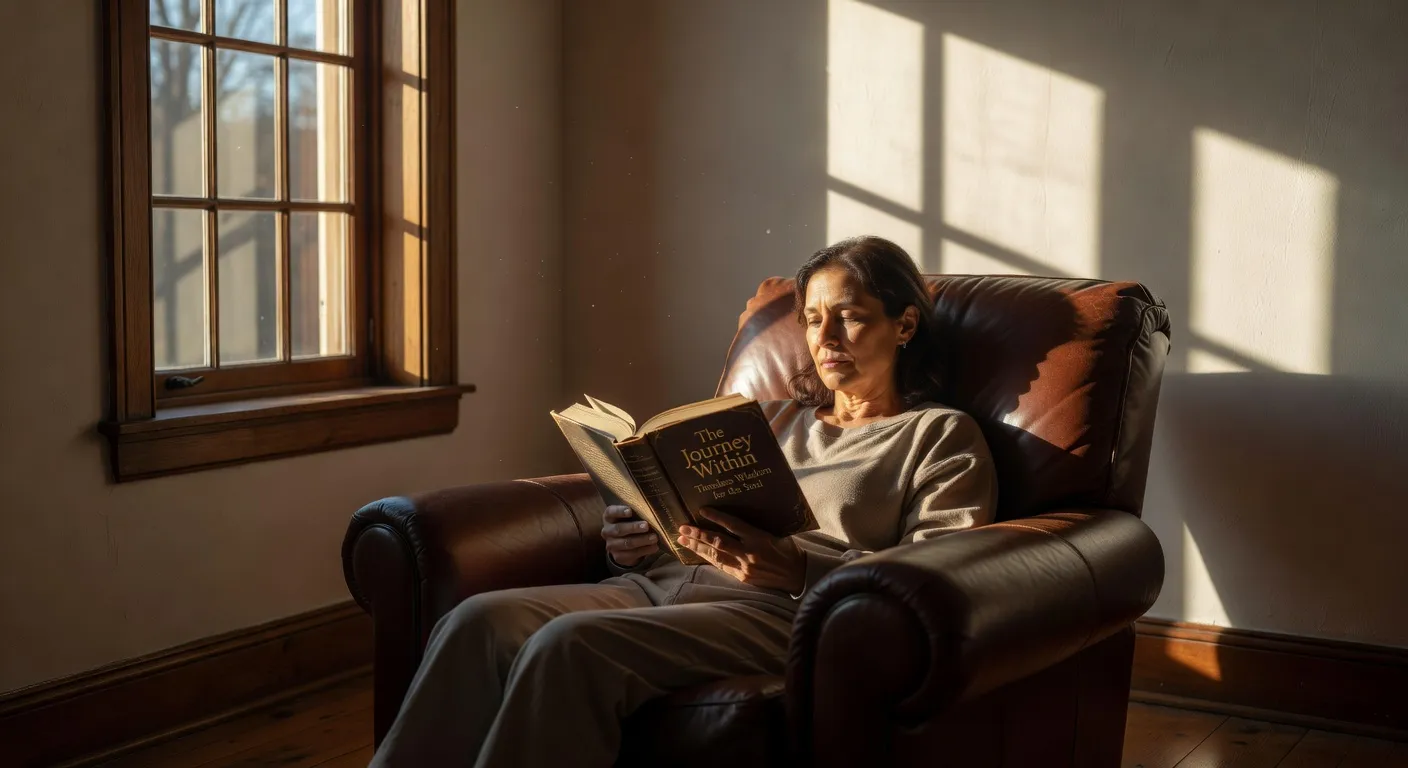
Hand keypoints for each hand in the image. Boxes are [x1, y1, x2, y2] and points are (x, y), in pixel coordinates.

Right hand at [601, 504, 659, 566]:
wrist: (624, 545)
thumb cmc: (630, 523)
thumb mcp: (631, 516)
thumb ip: (637, 512)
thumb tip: (651, 511)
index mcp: (608, 517)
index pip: (611, 512)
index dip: (619, 511)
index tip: (630, 511)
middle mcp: (607, 531)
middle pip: (619, 529)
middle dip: (634, 527)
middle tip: (646, 526)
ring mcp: (611, 545)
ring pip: (627, 543)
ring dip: (642, 540)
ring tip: (654, 538)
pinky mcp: (618, 556)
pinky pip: (632, 554)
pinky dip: (645, 550)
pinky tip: (654, 547)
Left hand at [677, 508, 805, 592]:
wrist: (797, 575)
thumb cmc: (787, 549)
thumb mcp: (775, 532)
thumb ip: (755, 527)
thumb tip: (733, 517)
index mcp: (760, 538)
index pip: (733, 525)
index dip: (716, 517)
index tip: (701, 511)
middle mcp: (750, 553)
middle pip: (718, 542)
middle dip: (698, 535)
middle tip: (682, 528)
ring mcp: (745, 567)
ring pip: (716, 555)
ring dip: (697, 547)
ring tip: (682, 540)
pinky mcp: (742, 577)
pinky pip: (721, 566)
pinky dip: (708, 558)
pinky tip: (697, 553)